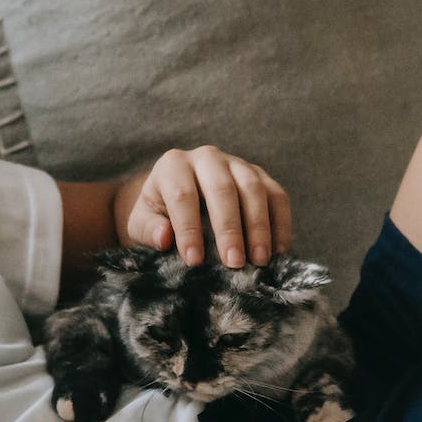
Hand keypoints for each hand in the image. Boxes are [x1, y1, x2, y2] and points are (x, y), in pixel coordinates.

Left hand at [113, 145, 292, 268]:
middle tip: (234, 263)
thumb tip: (164, 237)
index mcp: (173, 165)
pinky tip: (278, 251)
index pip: (182, 195)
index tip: (194, 261)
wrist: (179, 203)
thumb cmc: (159, 217)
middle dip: (229, 229)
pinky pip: (277, 195)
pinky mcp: (260, 176)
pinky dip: (280, 223)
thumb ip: (148, 230)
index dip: (188, 229)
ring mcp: (237, 164)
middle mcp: (207, 158)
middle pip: (222, 189)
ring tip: (259, 260)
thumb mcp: (141, 225)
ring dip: (258, 226)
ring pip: (253, 188)